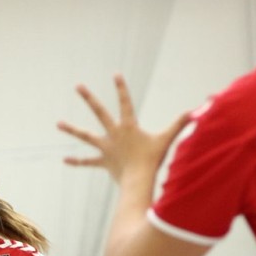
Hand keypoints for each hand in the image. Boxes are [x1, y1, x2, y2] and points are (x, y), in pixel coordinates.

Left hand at [57, 74, 193, 182]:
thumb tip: (197, 111)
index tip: (115, 74)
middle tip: (78, 86)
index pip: (125, 102)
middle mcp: (114, 134)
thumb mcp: (167, 140)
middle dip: (89, 98)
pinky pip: (88, 162)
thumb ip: (180, 124)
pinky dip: (77, 162)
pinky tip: (65, 160)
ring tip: (58, 124)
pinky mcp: (103, 161)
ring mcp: (106, 147)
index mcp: (128, 126)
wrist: (138, 181)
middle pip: (99, 112)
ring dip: (72, 129)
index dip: (121, 88)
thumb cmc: (152, 160)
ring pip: (86, 136)